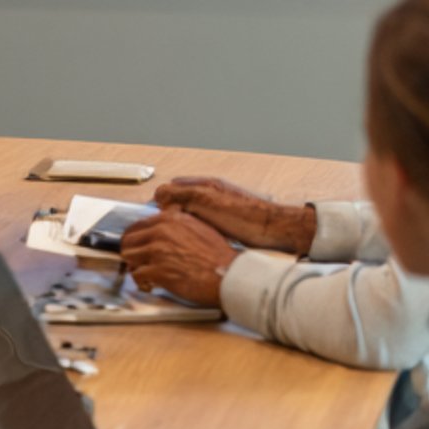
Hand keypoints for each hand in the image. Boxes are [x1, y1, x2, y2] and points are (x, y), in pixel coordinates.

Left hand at [121, 207, 236, 305]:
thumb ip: (177, 224)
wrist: (229, 274)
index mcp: (170, 219)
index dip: (135, 239)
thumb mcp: (198, 227)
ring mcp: (157, 251)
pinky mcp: (158, 271)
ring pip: (128, 256)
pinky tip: (150, 285)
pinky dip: (141, 282)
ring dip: (135, 266)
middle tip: (139, 262)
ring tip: (146, 274)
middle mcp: (161, 231)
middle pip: (128, 240)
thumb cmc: (219, 256)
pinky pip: (136, 275)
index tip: (137, 247)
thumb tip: (161, 229)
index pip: (137, 225)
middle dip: (132, 253)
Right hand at [153, 176, 316, 253]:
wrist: (274, 230)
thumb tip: (159, 196)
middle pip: (179, 202)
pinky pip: (202, 227)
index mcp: (204, 185)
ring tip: (178, 238)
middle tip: (165, 230)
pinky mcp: (225, 224)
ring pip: (190, 216)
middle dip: (170, 215)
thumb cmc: (245, 215)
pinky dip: (195, 233)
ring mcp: (218, 210)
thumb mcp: (206, 201)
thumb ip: (180, 194)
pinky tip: (196, 242)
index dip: (160, 202)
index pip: (171, 188)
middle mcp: (210, 195)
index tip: (153, 217)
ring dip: (183, 226)